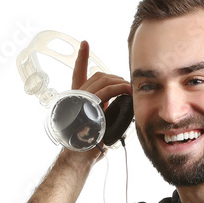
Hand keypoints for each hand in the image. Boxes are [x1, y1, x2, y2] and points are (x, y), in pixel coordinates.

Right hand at [57, 41, 132, 162]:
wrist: (78, 158)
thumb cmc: (87, 146)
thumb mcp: (96, 123)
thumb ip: (103, 110)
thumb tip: (120, 103)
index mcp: (75, 98)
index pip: (78, 74)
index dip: (81, 58)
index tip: (85, 43)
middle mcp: (74, 96)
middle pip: (96, 76)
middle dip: (114, 77)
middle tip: (126, 85)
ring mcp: (79, 99)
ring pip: (102, 80)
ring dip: (119, 82)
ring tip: (129, 88)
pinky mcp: (86, 105)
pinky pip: (105, 91)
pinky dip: (118, 88)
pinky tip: (127, 90)